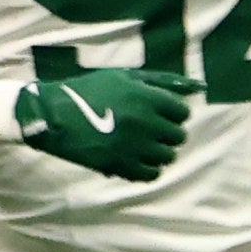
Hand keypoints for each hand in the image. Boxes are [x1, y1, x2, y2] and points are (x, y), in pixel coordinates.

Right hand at [14, 68, 192, 180]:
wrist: (51, 115)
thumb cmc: (88, 91)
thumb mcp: (124, 77)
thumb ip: (163, 81)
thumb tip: (199, 86)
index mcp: (147, 98)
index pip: (182, 112)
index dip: (172, 113)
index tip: (158, 114)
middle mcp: (145, 122)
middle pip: (178, 136)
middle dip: (167, 133)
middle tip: (149, 130)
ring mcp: (133, 146)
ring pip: (167, 156)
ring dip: (158, 151)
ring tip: (141, 146)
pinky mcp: (120, 165)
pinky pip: (151, 174)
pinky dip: (147, 169)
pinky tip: (136, 160)